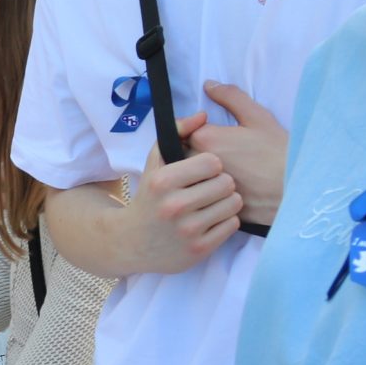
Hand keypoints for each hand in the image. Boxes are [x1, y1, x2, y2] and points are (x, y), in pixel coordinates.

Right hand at [122, 112, 241, 274]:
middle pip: (226, 183)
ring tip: (213, 203)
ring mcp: (188, 230)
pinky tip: (211, 220)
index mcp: (163, 181)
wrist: (132, 243)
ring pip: (233, 204)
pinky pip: (232, 225)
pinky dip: (225, 221)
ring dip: (227, 202)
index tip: (203, 172)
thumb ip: (176, 134)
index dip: (211, 165)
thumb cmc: (150, 197)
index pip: (212, 162)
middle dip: (221, 183)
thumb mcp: (155, 164)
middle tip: (210, 189)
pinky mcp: (199, 249)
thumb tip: (203, 115)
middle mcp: (174, 206)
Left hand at [192, 83, 287, 228]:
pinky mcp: (212, 208)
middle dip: (193, 153)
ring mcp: (204, 188)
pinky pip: (202, 199)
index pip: (183, 132)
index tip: (213, 135)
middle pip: (182, 156)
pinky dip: (208, 195)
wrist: (297, 190)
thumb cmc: (279, 151)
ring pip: (190, 179)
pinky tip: (229, 192)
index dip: (195, 132)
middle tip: (220, 155)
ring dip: (198, 175)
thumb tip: (209, 85)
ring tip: (225, 174)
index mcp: (206, 139)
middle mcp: (199, 164)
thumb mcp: (258, 117)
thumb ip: (230, 97)